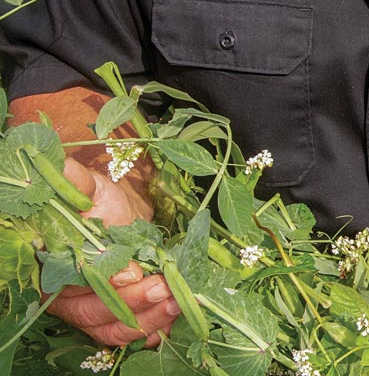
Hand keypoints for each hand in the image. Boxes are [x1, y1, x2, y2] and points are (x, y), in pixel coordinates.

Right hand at [47, 159, 178, 346]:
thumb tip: (65, 169)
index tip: (132, 273)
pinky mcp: (113, 319)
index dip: (102, 281)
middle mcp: (66, 296)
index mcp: (55, 264)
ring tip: (178, 301)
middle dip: (132, 302)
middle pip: (94, 311)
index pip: (73, 282)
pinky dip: (151, 330)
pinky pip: (128, 333)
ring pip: (112, 328)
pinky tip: (174, 319)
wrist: (118, 218)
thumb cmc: (101, 203)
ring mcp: (89, 310)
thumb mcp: (91, 188)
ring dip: (147, 319)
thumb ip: (78, 184)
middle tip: (165, 288)